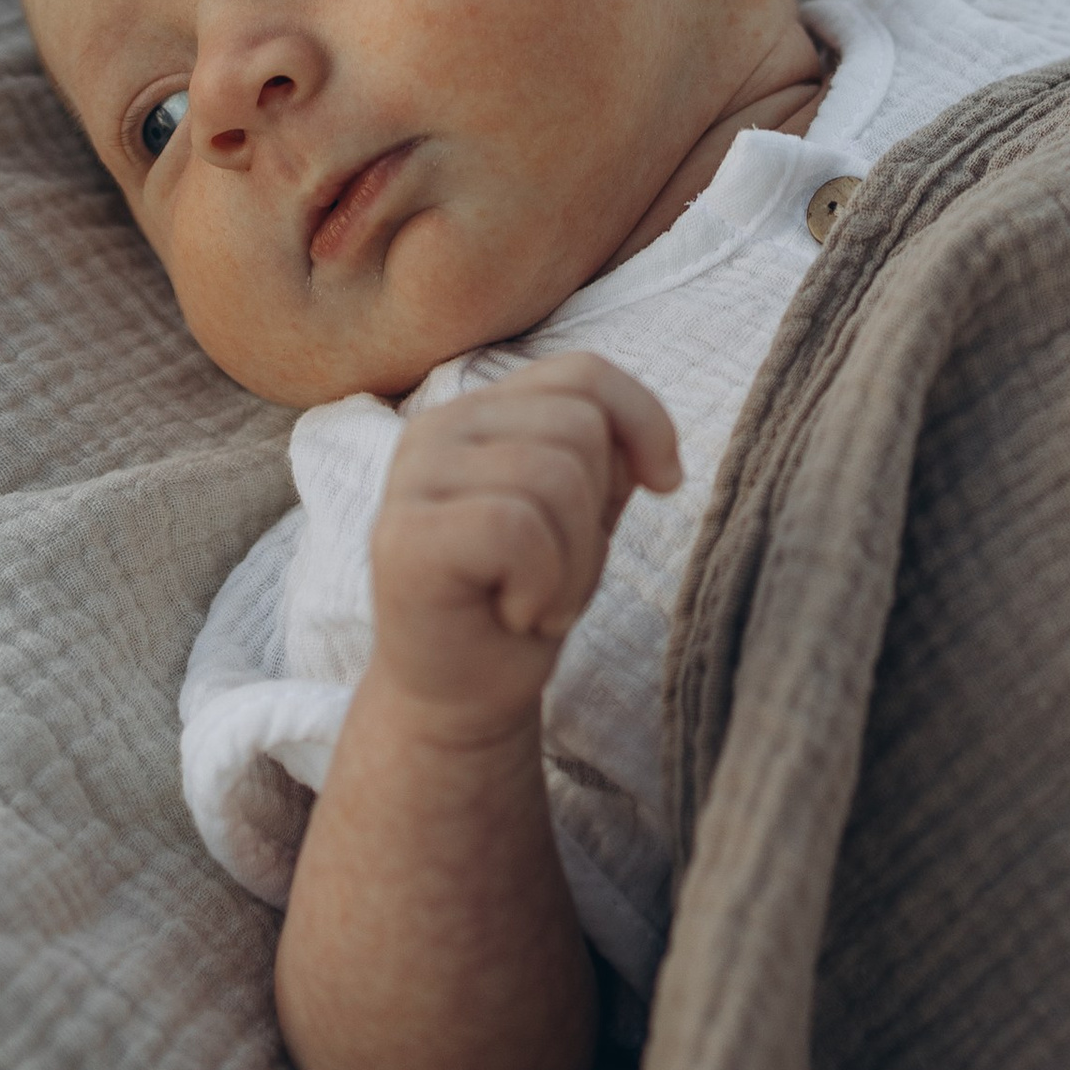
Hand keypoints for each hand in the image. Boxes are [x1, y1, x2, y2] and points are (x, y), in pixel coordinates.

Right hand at [368, 354, 680, 740]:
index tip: (664, 481)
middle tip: (557, 573)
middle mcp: (438, 428)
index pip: (582, 373)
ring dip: (571, 562)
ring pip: (553, 475)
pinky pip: (516, 527)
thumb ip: (607, 454)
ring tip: (534, 596)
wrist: (463, 696)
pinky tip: (514, 613)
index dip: (643, 421)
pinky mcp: (404, 537)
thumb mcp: (584, 511)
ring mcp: (412, 478)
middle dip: (596, 515)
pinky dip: (539, 585)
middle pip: (577, 425)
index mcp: (480, 410)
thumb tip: (651, 445)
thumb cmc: (526, 598)